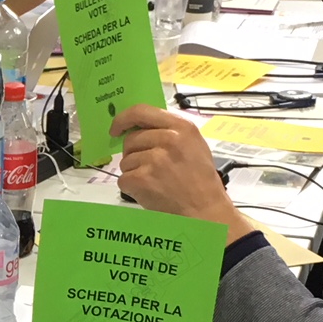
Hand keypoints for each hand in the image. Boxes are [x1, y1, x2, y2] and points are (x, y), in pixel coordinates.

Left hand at [112, 106, 256, 242]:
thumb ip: (169, 131)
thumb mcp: (194, 145)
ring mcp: (154, 160)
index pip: (141, 111)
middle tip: (149, 168)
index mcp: (182, 127)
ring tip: (155, 181)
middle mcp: (168, 140)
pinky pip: (123, 179)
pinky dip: (132, 188)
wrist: (206, 210)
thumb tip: (139, 128)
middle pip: (131, 140)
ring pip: (125, 161)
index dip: (123, 119)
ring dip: (134, 172)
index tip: (116, 128)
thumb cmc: (200, 181)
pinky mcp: (143, 179)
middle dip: (134, 154)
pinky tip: (149, 191)